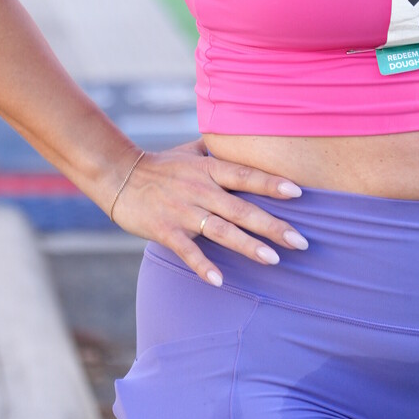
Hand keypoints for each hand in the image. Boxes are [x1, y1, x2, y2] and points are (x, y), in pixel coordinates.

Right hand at [111, 140, 307, 285]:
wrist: (117, 175)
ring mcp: (183, 210)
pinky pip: (187, 250)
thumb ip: (220, 150)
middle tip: (300, 242)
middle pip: (241, 209)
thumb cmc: (161, 165)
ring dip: (248, 246)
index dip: (271, 183)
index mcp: (208, 169)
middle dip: (272, 226)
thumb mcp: (191, 150)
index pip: (246, 175)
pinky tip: (219, 280)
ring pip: (220, 230)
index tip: (299, 193)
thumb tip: (247, 137)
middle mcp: (200, 189)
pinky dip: (202, 265)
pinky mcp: (165, 230)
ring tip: (273, 260)